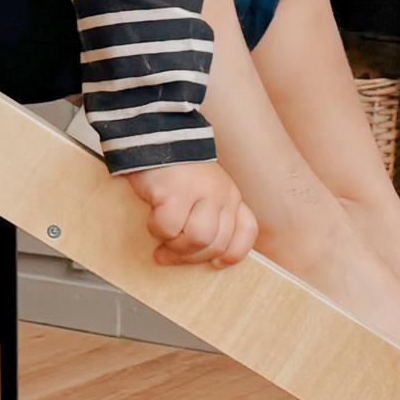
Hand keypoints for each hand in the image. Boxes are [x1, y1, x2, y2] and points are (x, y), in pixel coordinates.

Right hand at [123, 160, 256, 267]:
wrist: (157, 135)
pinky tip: (152, 218)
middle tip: (169, 254)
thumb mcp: (203, 191)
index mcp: (231, 196)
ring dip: (175, 246)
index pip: (246, 231)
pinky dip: (156, 230)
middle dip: (190, 257)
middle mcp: (222, 194)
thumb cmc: (176, 171)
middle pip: (217, 244)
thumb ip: (209, 216)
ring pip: (197, 239)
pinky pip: (168, 228)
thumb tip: (200, 255)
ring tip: (162, 238)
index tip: (215, 264)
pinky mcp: (175, 191)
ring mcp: (201, 191)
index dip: (232, 254)